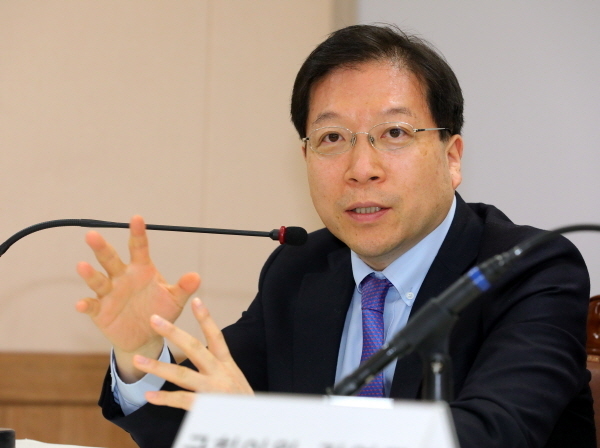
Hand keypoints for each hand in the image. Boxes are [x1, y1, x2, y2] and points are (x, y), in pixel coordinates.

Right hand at [75, 215, 200, 380]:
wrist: (147, 337)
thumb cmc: (161, 311)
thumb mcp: (175, 299)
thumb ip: (183, 288)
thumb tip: (196, 277)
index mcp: (142, 270)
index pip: (139, 248)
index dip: (138, 233)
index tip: (137, 218)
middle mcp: (123, 277)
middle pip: (111, 259)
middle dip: (102, 248)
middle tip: (92, 234)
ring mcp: (110, 293)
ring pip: (98, 280)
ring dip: (90, 274)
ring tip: (82, 265)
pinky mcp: (101, 311)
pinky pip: (92, 306)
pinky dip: (86, 305)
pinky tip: (81, 304)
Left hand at [133, 298, 252, 410]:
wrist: (255, 424)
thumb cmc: (242, 403)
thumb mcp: (235, 380)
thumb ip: (219, 368)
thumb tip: (201, 355)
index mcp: (227, 364)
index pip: (216, 337)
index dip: (206, 318)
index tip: (196, 300)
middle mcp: (220, 373)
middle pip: (194, 348)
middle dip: (173, 333)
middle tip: (154, 319)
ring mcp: (213, 389)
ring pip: (182, 375)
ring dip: (158, 367)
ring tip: (138, 360)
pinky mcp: (207, 408)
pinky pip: (182, 400)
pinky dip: (165, 398)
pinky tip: (149, 396)